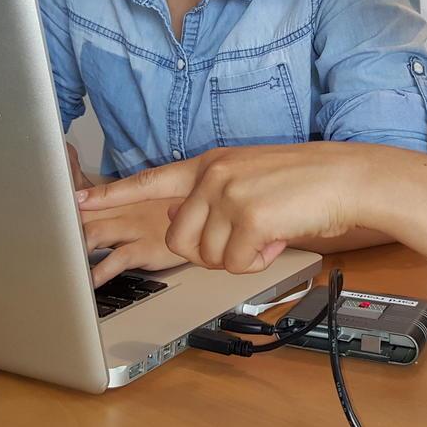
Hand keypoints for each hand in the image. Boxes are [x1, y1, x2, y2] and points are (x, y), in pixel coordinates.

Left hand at [78, 143, 385, 274]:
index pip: (151, 179)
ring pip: (207, 256)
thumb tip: (190, 224)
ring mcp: (228, 194)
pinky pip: (234, 263)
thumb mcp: (251, 177)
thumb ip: (215, 194)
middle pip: (179, 238)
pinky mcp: (248, 217)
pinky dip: (258, 261)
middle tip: (246, 239)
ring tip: (268, 233)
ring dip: (238, 257)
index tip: (78, 201)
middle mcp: (213, 174)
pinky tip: (278, 238)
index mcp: (210, 162)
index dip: (112, 193)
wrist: (349, 178)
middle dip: (210, 251)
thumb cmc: (308, 183)